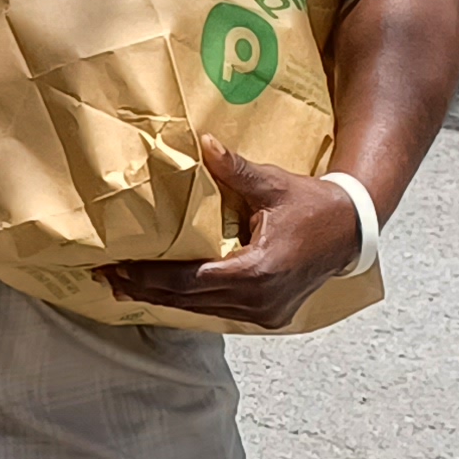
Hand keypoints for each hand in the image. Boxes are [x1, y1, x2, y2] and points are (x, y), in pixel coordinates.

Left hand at [102, 138, 364, 329]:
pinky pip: (219, 311)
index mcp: (259, 270)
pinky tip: (164, 293)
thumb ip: (235, 169)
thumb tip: (205, 142)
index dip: (148, 276)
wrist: (353, 231)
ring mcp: (266, 313)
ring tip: (124, 286)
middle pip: (189, 300)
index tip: (115, 268)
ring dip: (164, 299)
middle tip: (105, 277)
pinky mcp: (270, 316)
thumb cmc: (312, 205)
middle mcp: (260, 300)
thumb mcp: (273, 184)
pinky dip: (191, 302)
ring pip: (202, 310)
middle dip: (145, 289)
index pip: (189, 280)